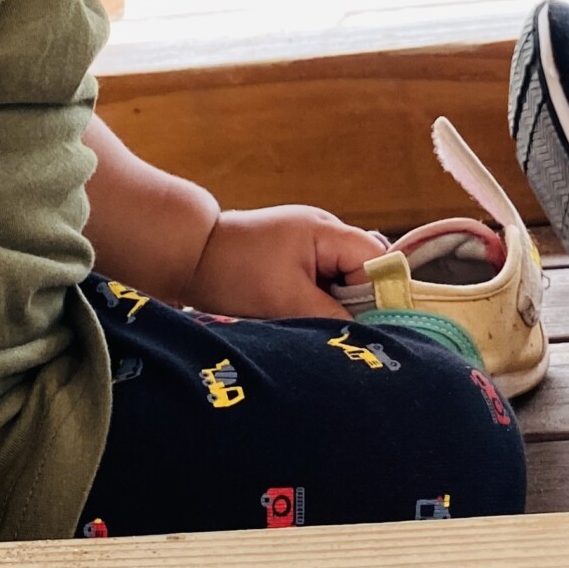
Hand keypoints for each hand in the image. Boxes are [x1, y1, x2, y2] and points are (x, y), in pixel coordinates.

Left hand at [187, 205, 387, 319]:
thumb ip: (332, 317)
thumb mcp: (286, 301)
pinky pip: (324, 279)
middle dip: (358, 302)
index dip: (380, 294)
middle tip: (344, 333)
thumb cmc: (234, 272)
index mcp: (327, 231)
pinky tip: (304, 316)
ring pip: (344, 278)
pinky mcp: (296, 255)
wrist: (188, 255)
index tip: (373, 329)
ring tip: (320, 326)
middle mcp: (325, 230)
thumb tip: (366, 337)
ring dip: (336, 303)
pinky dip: (320, 299)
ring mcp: (310, 241)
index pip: (377, 261)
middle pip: (365, 269)